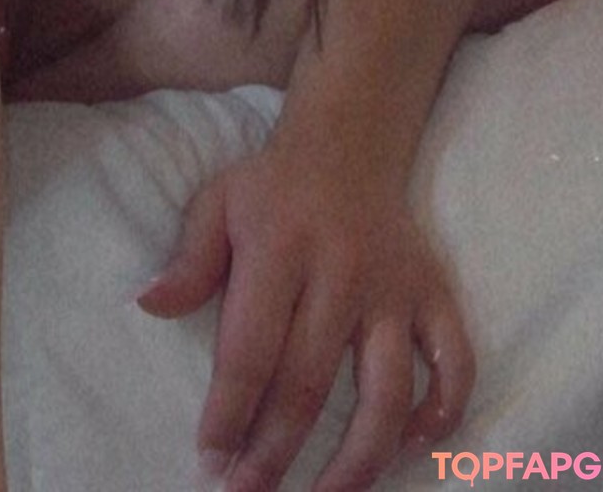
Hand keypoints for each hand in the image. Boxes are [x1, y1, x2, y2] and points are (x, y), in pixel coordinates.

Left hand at [136, 142, 472, 491]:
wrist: (348, 143)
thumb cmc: (271, 188)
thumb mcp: (217, 204)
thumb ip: (189, 260)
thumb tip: (149, 305)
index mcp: (281, 250)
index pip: (252, 349)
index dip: (230, 413)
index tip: (210, 460)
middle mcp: (342, 273)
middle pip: (310, 384)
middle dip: (276, 452)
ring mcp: (393, 288)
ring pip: (388, 391)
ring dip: (360, 459)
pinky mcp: (432, 293)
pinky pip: (453, 362)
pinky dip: (442, 411)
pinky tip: (412, 446)